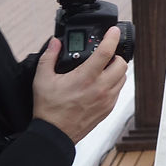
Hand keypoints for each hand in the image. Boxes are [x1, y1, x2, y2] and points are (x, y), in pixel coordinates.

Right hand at [32, 27, 127, 143]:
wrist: (54, 134)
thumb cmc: (49, 110)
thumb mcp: (42, 80)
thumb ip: (49, 57)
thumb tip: (55, 42)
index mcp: (86, 78)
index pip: (106, 52)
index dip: (112, 37)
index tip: (114, 31)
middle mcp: (100, 88)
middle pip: (122, 63)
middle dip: (116, 55)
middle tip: (105, 56)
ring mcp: (107, 99)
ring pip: (123, 77)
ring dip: (116, 70)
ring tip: (103, 69)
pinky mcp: (109, 108)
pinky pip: (118, 90)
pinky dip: (114, 83)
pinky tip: (101, 84)